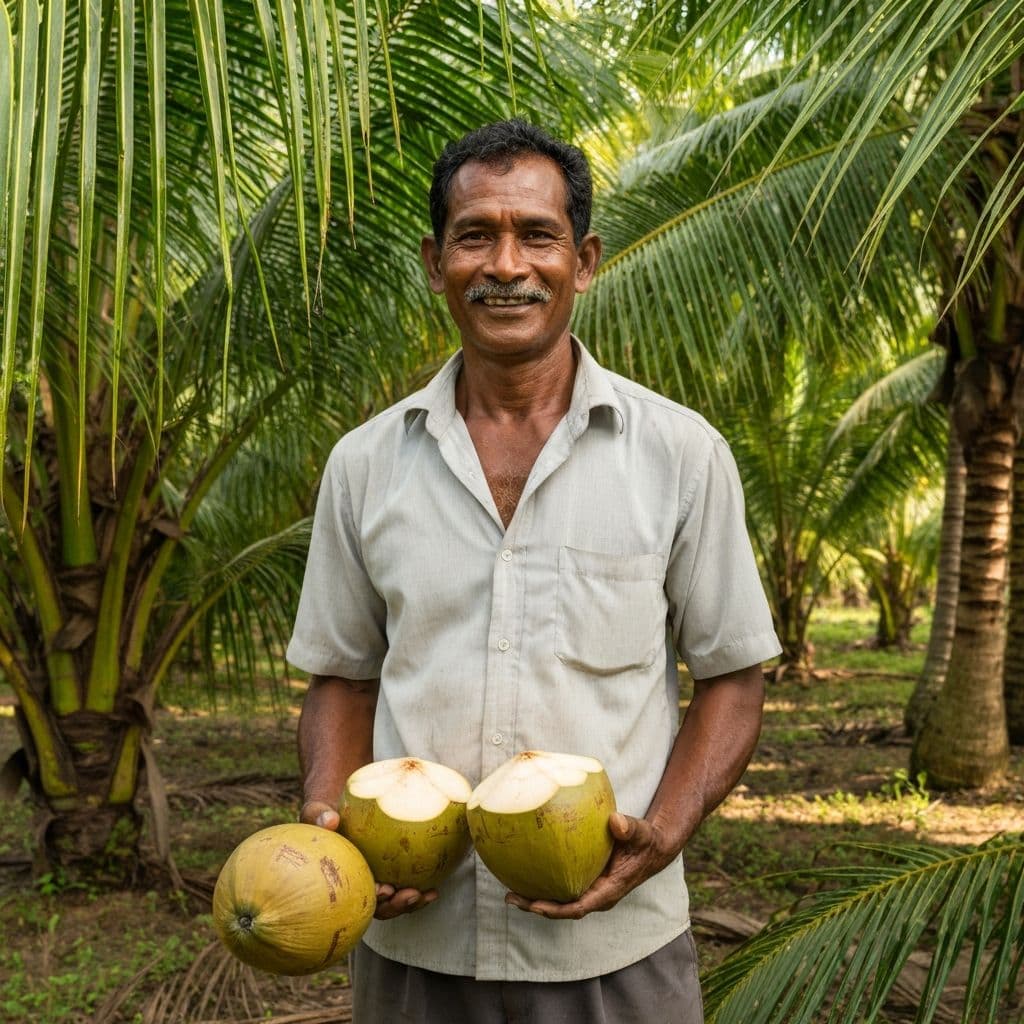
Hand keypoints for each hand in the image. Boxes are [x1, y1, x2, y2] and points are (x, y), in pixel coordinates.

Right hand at [299, 800, 437, 919]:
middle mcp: (357, 886)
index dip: (368, 897)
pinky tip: (435, 889)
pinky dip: (420, 889)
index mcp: (340, 879)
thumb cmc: (324, 813)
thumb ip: (317, 815)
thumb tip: (330, 820)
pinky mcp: (391, 874)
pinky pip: (406, 884)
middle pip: (376, 906)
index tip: (381, 889)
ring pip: (393, 901)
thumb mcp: (316, 812)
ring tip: (427, 895)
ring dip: (411, 902)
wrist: (339, 807)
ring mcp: (375, 881)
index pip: (353, 895)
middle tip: (408, 895)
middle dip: (393, 906)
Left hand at [504, 812, 677, 919]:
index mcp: (608, 891)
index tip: (536, 906)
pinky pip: (561, 886)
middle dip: (536, 907)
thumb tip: (616, 821)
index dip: (557, 909)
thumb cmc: (644, 840)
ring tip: (508, 892)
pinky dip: (543, 883)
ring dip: (534, 898)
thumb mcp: (641, 833)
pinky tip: (524, 871)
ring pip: (559, 900)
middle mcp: (596, 895)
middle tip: (510, 898)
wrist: (651, 848)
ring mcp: (590, 889)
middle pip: (562, 908)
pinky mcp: (585, 880)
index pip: (579, 907)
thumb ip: (629, 828)